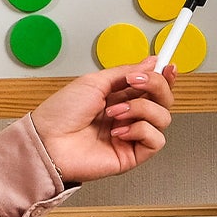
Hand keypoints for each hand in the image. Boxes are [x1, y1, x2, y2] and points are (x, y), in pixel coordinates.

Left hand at [30, 58, 176, 183]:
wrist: (48, 141)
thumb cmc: (61, 114)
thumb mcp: (94, 82)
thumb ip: (126, 72)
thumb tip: (150, 62)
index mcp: (120, 97)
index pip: (153, 86)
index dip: (164, 76)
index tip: (168, 65)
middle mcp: (129, 115)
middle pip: (164, 100)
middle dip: (156, 86)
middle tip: (136, 82)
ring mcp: (132, 135)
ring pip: (163, 117)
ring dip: (140, 109)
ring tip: (114, 112)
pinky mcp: (133, 155)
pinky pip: (156, 140)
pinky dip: (140, 130)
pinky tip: (119, 131)